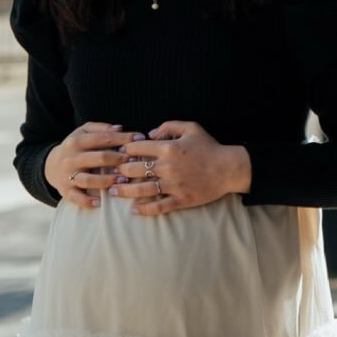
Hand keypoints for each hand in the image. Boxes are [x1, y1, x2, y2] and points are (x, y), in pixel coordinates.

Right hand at [44, 122, 135, 206]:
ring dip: (107, 180)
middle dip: (118, 159)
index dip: (123, 138)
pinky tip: (100, 201)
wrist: (52, 165)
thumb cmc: (77, 146)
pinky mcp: (65, 191)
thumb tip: (121, 128)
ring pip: (88, 180)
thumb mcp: (84, 131)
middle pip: (98, 158)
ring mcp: (67, 176)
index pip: (103, 138)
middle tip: (134, 161)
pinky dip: (88, 201)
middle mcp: (71, 158)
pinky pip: (77, 198)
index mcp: (76, 141)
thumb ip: (102, 128)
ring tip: (122, 180)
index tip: (140, 138)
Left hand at [107, 121, 250, 215]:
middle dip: (119, 171)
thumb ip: (169, 126)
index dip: (125, 150)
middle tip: (109, 173)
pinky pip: (158, 206)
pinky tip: (134, 210)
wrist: (227, 168)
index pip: (138, 148)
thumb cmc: (209, 146)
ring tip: (113, 191)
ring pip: (142, 189)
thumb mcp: (192, 127)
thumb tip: (150, 133)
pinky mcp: (179, 200)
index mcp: (169, 148)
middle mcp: (167, 167)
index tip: (118, 153)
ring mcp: (172, 185)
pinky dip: (144, 209)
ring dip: (125, 191)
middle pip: (135, 169)